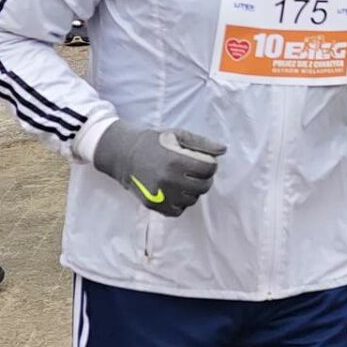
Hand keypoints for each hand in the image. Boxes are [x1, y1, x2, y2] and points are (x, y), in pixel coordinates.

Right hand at [90, 120, 224, 217]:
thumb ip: (202, 143)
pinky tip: (175, 191)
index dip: (210, 164)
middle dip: (204, 178)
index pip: (209, 169)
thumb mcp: (177, 136)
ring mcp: (159, 194)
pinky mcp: (152, 205)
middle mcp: (168, 179)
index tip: (203, 161)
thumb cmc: (153, 143)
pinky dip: (180, 203)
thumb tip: (223, 150)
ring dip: (192, 191)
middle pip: (204, 186)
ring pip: (192, 199)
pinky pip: (178, 211)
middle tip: (194, 171)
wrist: (123, 155)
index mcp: (175, 160)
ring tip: (182, 180)